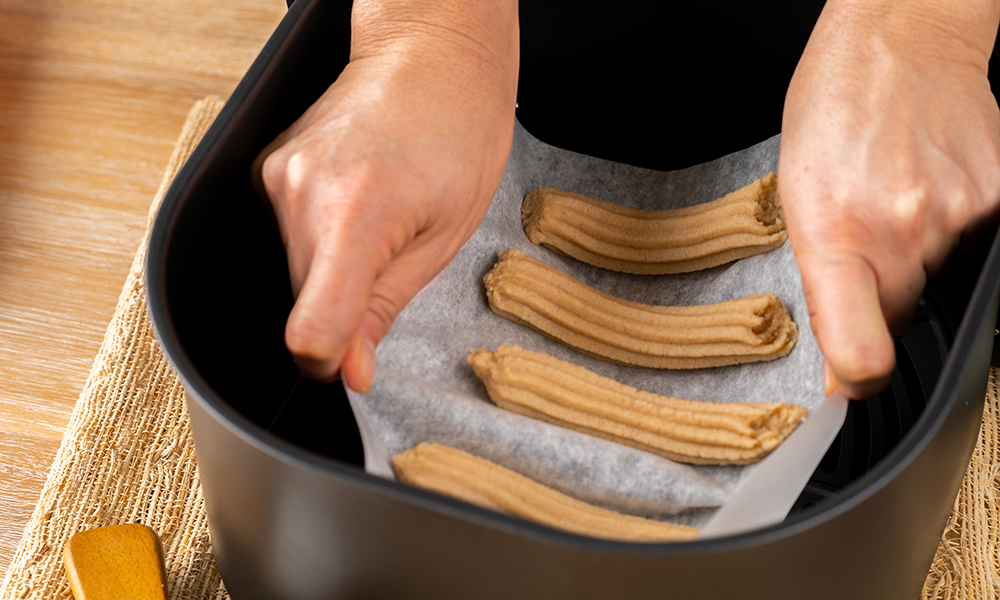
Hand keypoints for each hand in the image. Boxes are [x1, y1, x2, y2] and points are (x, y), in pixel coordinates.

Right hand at [254, 0, 517, 391]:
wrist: (431, 53)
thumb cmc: (459, 132)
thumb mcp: (445, 237)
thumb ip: (385, 309)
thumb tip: (351, 370)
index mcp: (358, 213)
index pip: (310, 330)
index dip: (332, 360)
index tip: (356, 356)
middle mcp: (301, 193)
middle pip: (301, 306)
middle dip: (343, 310)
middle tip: (394, 258)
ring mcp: (276, 176)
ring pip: (292, 272)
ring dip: (332, 273)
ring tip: (381, 219)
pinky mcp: (265, 167)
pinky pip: (285, 237)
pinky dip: (318, 241)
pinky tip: (356, 205)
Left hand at [779, 0, 999, 398]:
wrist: (899, 37)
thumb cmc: (832, 108)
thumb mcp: (797, 195)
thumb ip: (824, 277)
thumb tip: (845, 359)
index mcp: (834, 233)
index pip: (861, 349)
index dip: (858, 380)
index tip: (852, 386)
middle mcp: (901, 229)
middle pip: (898, 316)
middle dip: (878, 300)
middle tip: (863, 244)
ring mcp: (959, 212)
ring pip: (937, 280)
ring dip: (915, 258)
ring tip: (892, 198)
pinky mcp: (999, 196)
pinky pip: (974, 246)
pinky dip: (949, 232)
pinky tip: (927, 188)